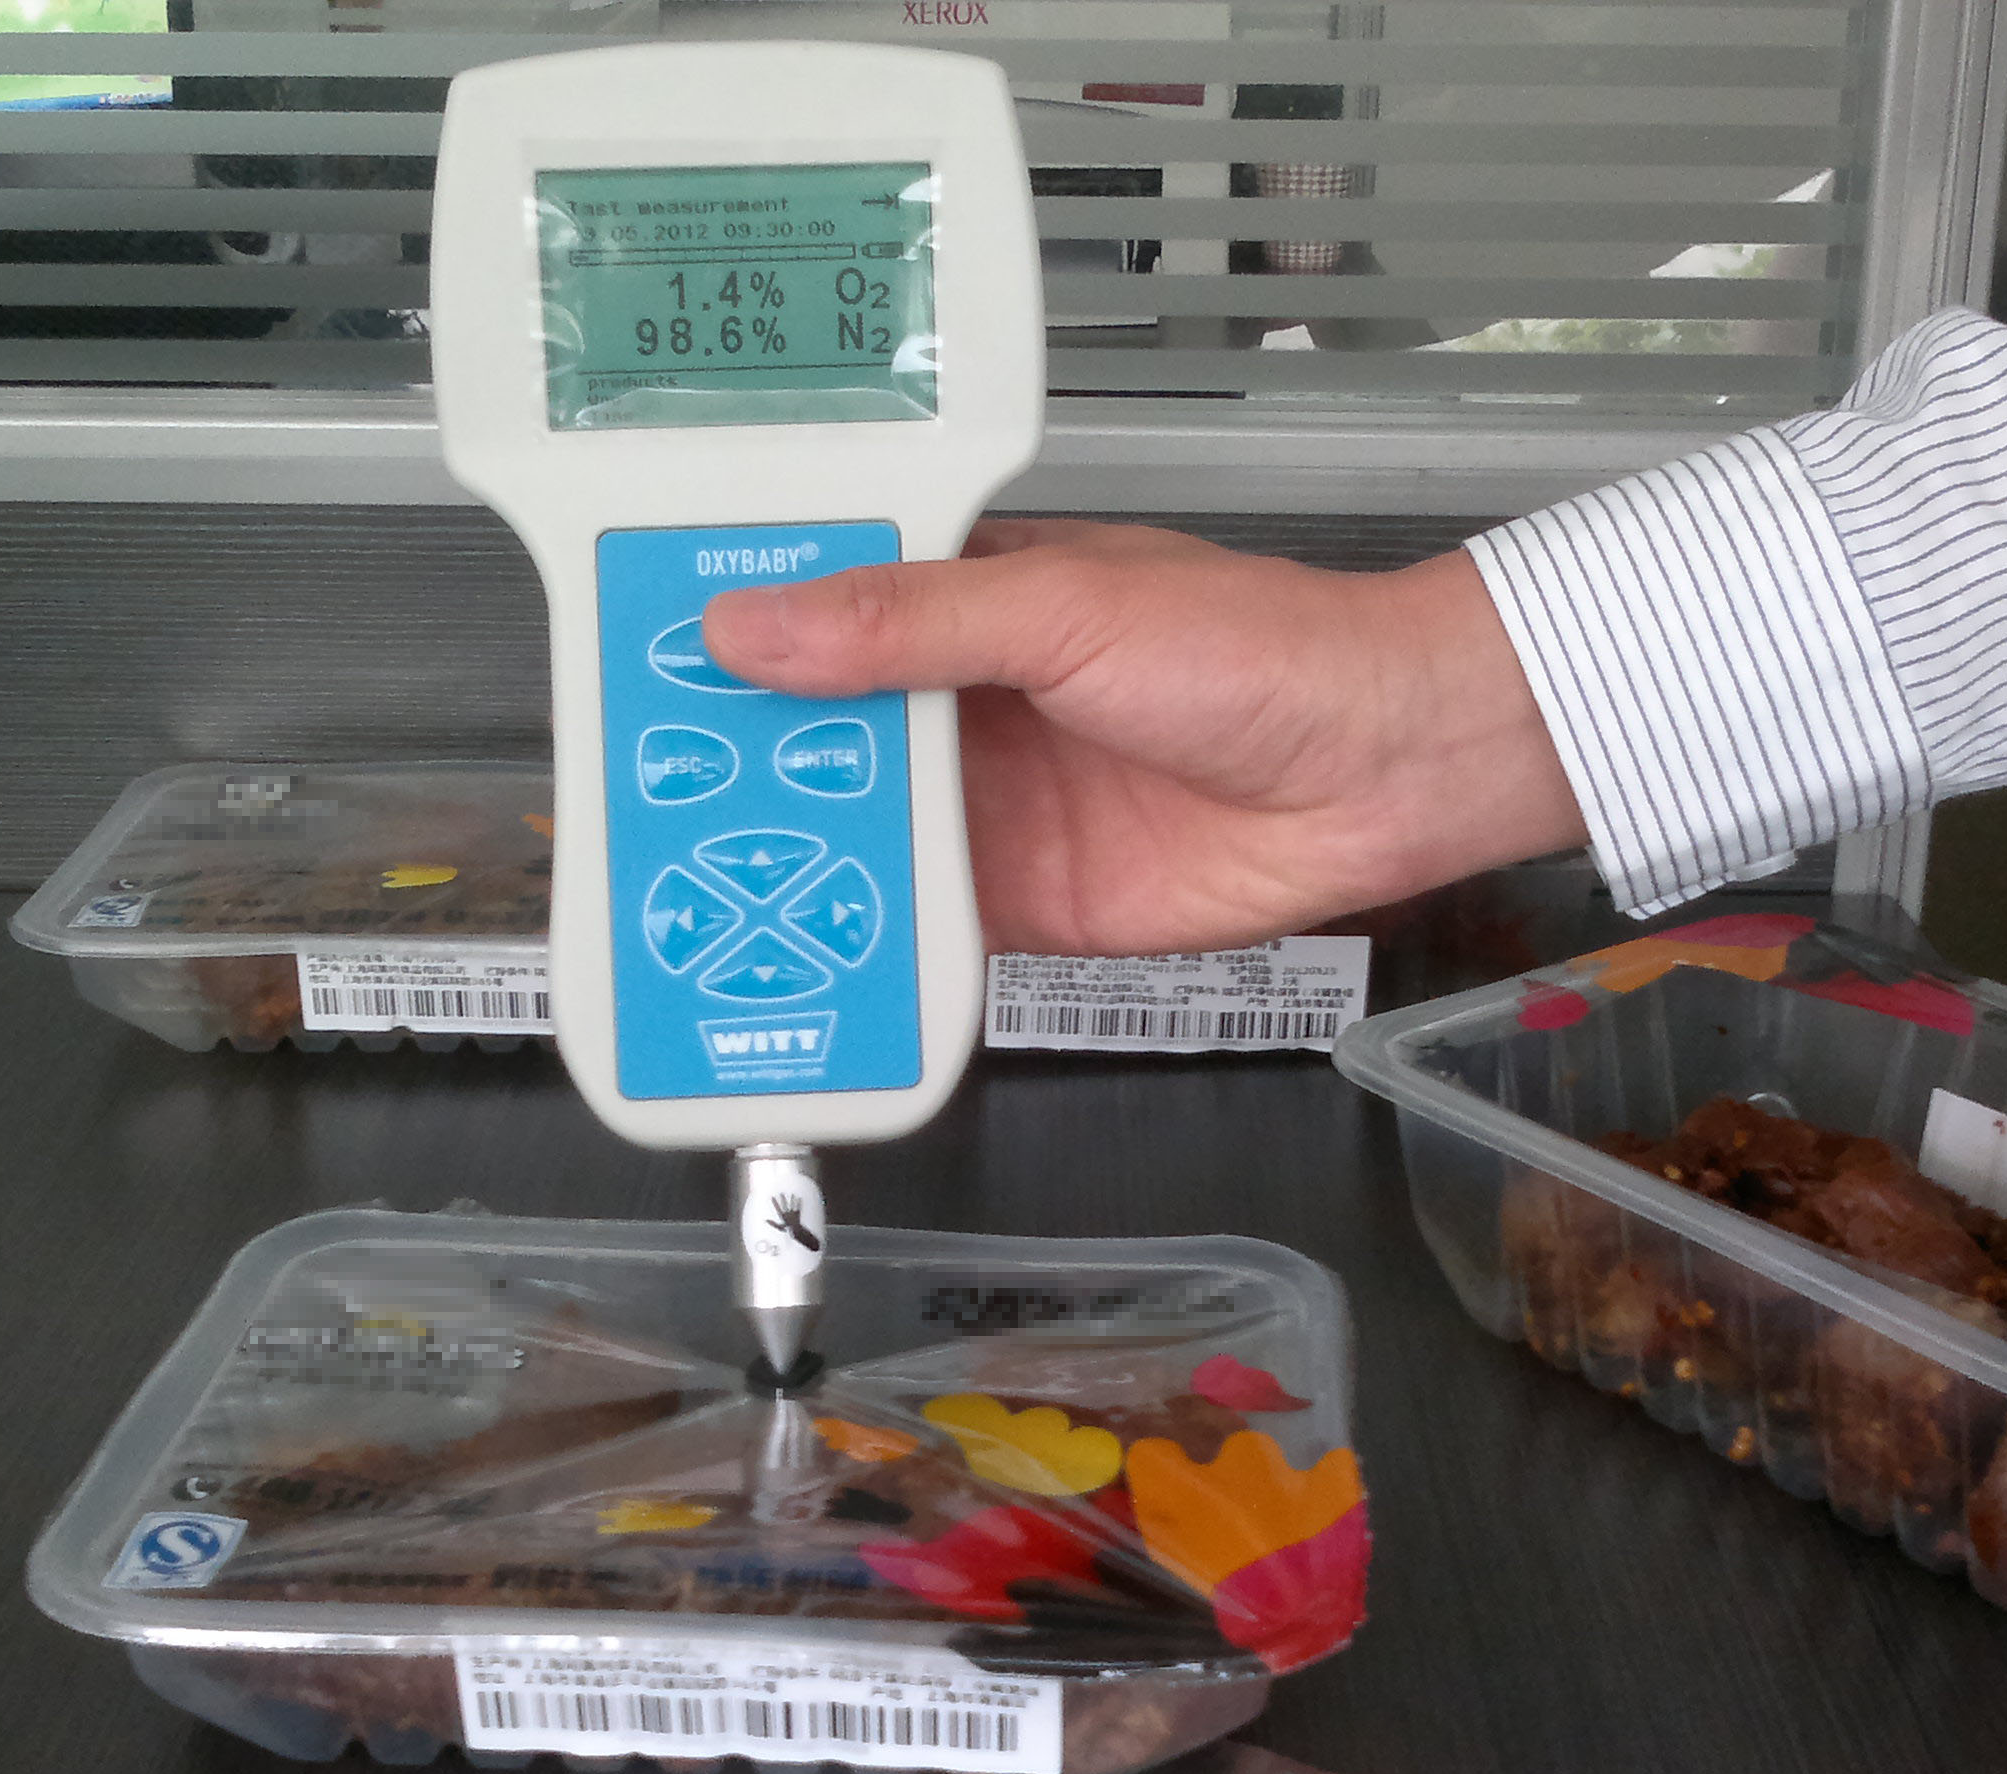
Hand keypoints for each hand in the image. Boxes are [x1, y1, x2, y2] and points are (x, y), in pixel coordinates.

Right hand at [702, 519, 1586, 955]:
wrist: (1384, 770)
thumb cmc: (1259, 650)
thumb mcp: (1063, 608)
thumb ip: (907, 622)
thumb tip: (754, 625)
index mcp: (963, 591)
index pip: (813, 602)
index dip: (727, 628)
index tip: (628, 651)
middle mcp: (960, 695)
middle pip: (811, 729)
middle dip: (727, 759)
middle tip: (621, 787)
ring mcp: (986, 801)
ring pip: (849, 827)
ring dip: (776, 850)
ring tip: (666, 873)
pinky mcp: (1017, 899)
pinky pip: (911, 922)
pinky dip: (850, 937)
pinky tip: (775, 950)